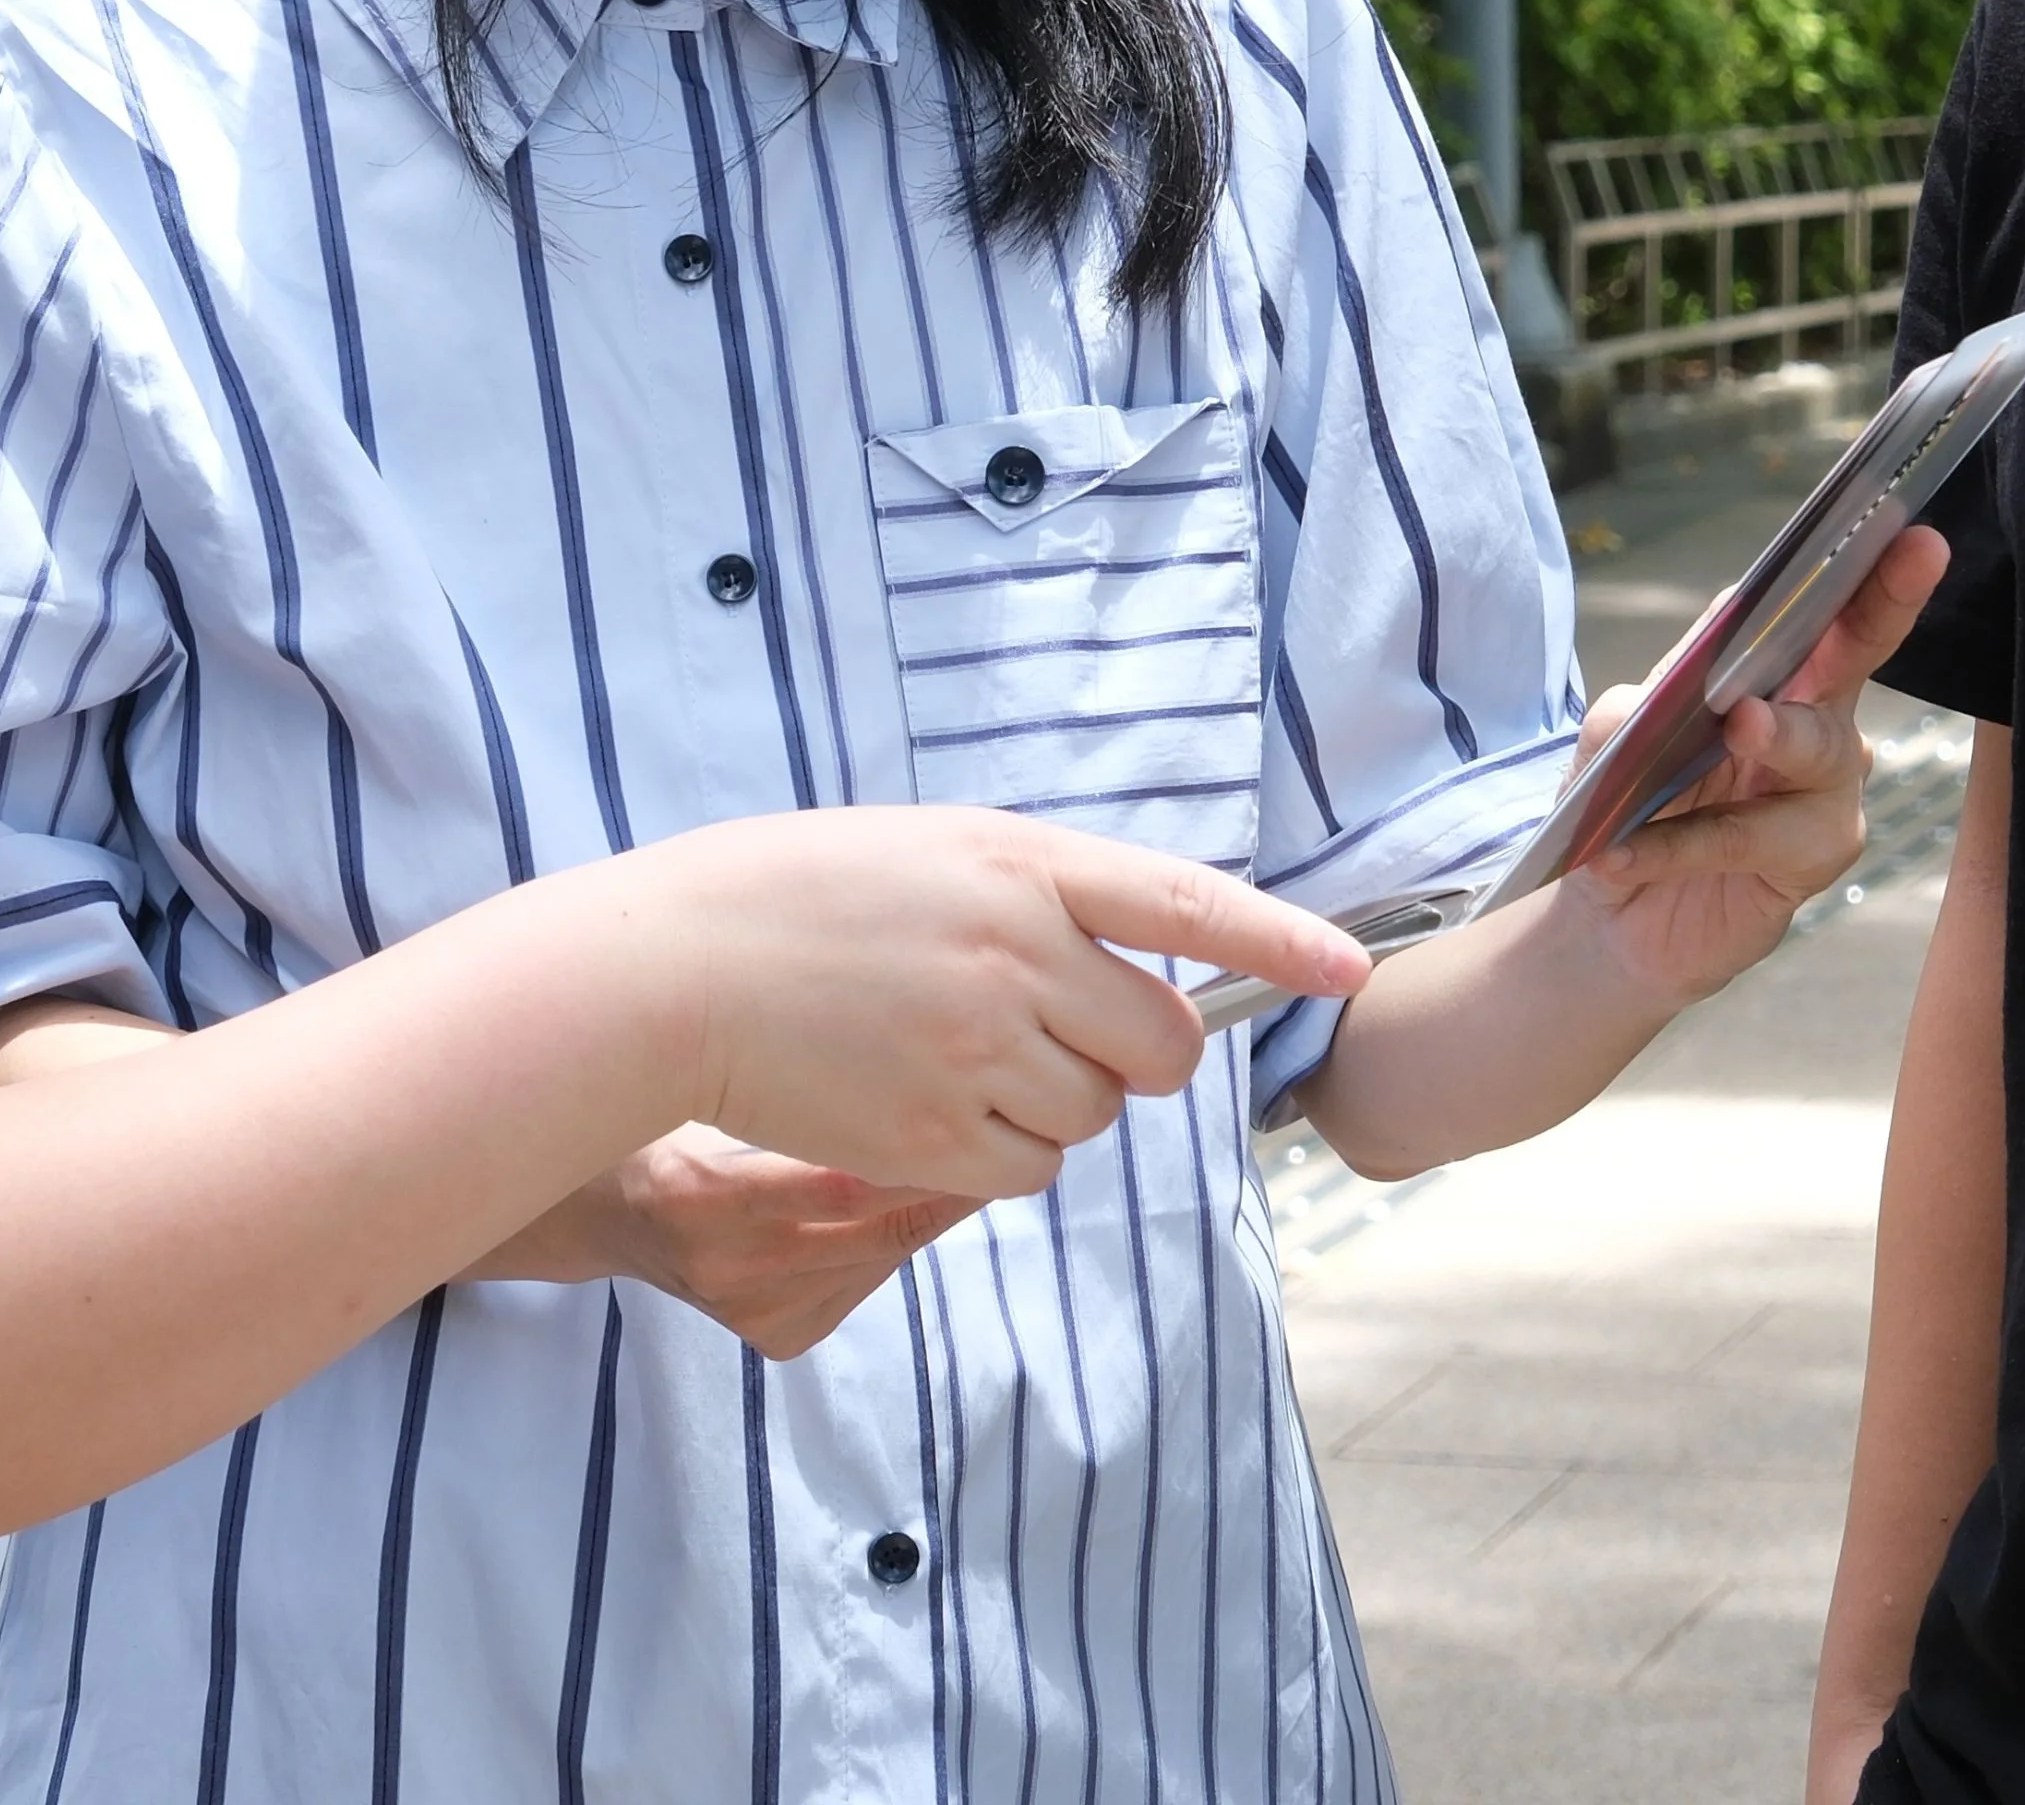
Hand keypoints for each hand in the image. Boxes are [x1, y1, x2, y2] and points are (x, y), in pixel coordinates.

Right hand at [469, 1125, 982, 1356]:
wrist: (598, 1211)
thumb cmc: (655, 1117)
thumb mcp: (701, 1089)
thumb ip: (785, 1087)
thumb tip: (909, 1061)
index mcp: (699, 1194)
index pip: (844, 1184)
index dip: (925, 1148)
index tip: (977, 1099)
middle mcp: (731, 1266)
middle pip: (882, 1225)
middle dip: (954, 1173)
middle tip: (1005, 1117)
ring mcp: (757, 1311)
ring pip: (888, 1253)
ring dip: (939, 1201)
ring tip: (978, 1138)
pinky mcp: (778, 1336)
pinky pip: (870, 1278)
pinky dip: (903, 1231)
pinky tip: (920, 1187)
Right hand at [603, 805, 1369, 1205]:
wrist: (675, 966)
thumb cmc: (794, 895)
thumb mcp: (928, 853)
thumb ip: (1033, 897)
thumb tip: (1125, 976)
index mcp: (1018, 862)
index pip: (1182, 902)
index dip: (1278, 937)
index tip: (1349, 969)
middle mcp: (1016, 952)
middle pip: (1158, 1046)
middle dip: (1133, 1057)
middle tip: (1062, 1037)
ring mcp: (976, 1046)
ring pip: (1092, 1115)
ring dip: (1051, 1104)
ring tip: (951, 1056)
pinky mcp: (931, 1134)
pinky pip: (1026, 1171)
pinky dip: (999, 1155)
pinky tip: (926, 1108)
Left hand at [1557, 524, 1948, 1010]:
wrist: (1609, 919)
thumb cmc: (1624, 806)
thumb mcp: (1613, 740)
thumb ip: (1644, 703)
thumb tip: (1689, 671)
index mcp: (1773, 672)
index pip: (1821, 605)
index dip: (1870, 564)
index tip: (1910, 524)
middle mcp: (1818, 720)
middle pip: (1858, 652)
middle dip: (1885, 601)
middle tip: (1911, 558)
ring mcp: (1824, 791)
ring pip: (1813, 747)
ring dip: (1772, 736)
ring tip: (1738, 729)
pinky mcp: (1813, 859)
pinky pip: (1755, 837)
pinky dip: (1684, 842)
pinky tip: (1622, 856)